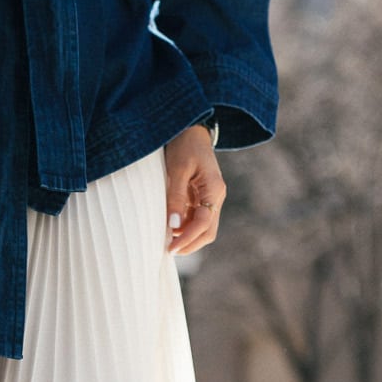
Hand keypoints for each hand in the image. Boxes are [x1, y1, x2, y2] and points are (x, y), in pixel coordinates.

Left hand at [163, 124, 225, 254]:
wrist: (190, 130)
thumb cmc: (184, 146)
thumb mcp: (178, 169)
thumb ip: (176, 197)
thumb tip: (173, 225)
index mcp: (214, 190)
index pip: (203, 223)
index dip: (187, 239)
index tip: (170, 248)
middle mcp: (216, 197)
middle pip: (207, 231)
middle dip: (189, 244)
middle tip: (168, 251)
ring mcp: (209, 199)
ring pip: (202, 228)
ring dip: (186, 238)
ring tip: (166, 242)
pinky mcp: (200, 198)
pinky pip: (194, 220)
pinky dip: (183, 228)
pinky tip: (169, 229)